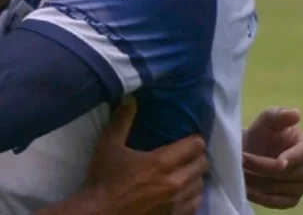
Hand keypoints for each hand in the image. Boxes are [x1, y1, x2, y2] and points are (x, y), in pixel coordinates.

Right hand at [72, 98, 207, 214]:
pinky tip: (183, 193)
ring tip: (187, 174)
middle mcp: (174, 182)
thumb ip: (121, 121)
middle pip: (202, 165)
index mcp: (161, 162)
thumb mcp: (109, 146)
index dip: (194, 140)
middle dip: (197, 157)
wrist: (100, 213)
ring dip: (196, 177)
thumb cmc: (104, 179)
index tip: (190, 139)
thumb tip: (130, 100)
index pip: (194, 146)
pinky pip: (195, 205)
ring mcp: (176, 203)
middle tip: (189, 155)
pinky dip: (192, 197)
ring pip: (200, 186)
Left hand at [243, 107, 302, 208]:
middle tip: (244, 160)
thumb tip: (295, 114)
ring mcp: (302, 187)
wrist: (248, 152)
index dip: (294, 158)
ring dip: (260, 181)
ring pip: (283, 188)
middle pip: (293, 174)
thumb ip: (278, 115)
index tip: (279, 162)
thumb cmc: (261, 134)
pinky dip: (261, 196)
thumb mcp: (266, 120)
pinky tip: (247, 188)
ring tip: (241, 170)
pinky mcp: (290, 200)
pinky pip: (278, 202)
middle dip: (266, 168)